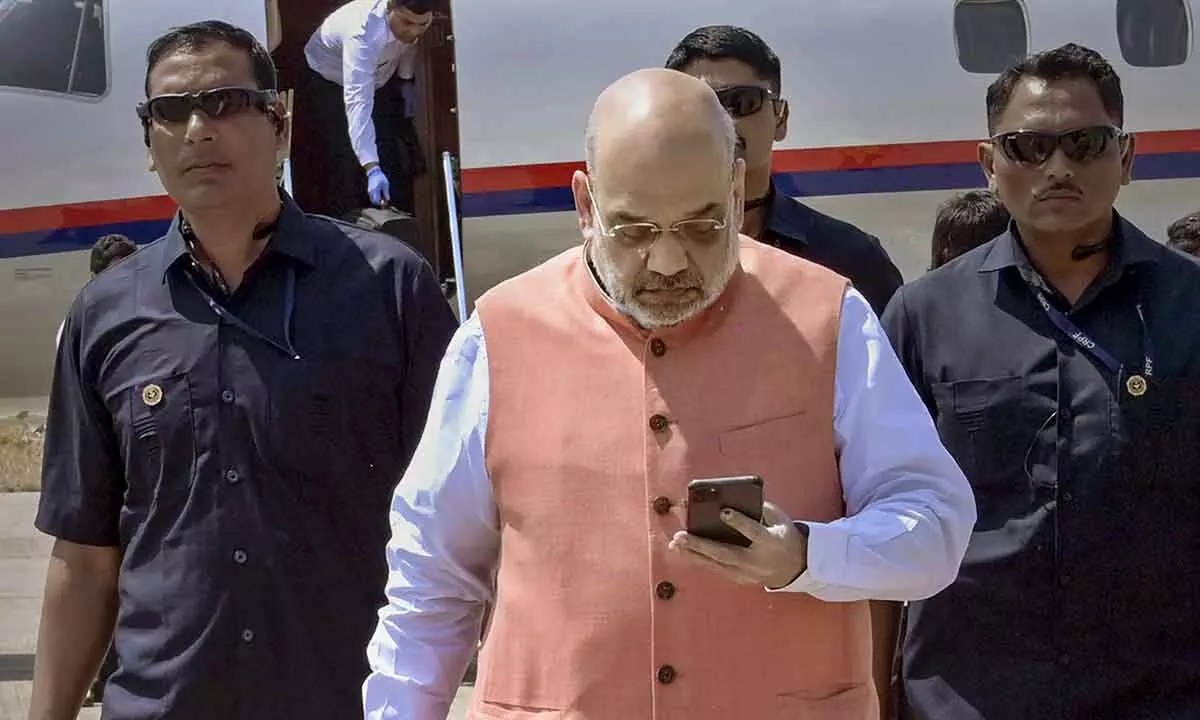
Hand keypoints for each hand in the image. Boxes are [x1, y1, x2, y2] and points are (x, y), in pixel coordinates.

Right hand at [366, 165, 390, 205]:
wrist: (374, 172)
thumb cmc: (381, 177)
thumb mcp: (386, 184)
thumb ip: (386, 193)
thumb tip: (387, 200)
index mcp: (376, 190)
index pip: (377, 200)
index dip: (381, 203)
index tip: (385, 202)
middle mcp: (371, 191)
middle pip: (374, 201)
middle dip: (379, 202)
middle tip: (384, 201)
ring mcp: (369, 190)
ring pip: (372, 199)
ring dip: (377, 200)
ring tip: (382, 197)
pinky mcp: (369, 190)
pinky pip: (372, 196)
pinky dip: (375, 197)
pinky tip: (379, 194)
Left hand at [669, 501, 807, 589]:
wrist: (794, 567)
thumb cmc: (782, 535)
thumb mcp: (779, 519)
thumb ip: (760, 508)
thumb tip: (735, 496)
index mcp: (771, 542)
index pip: (753, 531)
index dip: (739, 522)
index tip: (723, 511)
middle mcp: (757, 560)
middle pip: (726, 553)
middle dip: (701, 544)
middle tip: (680, 535)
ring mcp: (747, 573)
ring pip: (716, 564)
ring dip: (693, 553)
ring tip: (674, 544)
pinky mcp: (739, 579)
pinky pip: (715, 569)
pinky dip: (698, 559)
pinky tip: (683, 551)